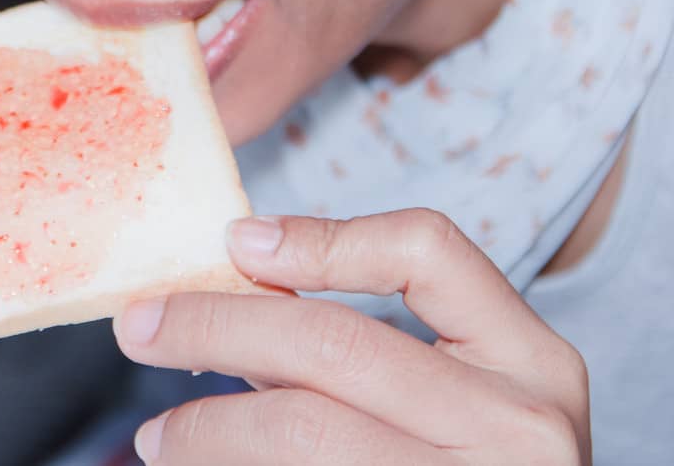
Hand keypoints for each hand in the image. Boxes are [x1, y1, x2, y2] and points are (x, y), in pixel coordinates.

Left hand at [113, 208, 590, 464]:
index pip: (429, 251)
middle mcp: (519, 428)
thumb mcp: (458, 401)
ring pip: (301, 430)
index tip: (238, 241)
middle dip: (214, 325)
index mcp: (534, 363)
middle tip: (139, 328)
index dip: (324, 236)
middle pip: (334, 343)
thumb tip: (229, 293)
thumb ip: (361, 347)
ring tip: (159, 437)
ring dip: (206, 427)